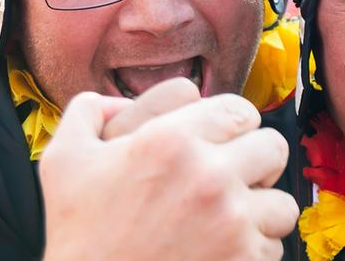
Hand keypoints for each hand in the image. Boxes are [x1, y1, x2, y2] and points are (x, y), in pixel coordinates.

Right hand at [41, 80, 298, 259]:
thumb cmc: (78, 236)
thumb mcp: (63, 162)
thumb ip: (87, 112)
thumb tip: (117, 100)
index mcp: (169, 140)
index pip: (238, 109)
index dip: (233, 125)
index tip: (223, 143)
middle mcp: (208, 175)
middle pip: (272, 147)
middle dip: (256, 162)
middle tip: (233, 179)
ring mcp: (231, 221)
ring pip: (282, 202)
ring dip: (261, 212)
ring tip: (229, 221)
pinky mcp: (243, 259)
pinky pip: (274, 247)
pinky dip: (252, 252)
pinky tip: (220, 252)